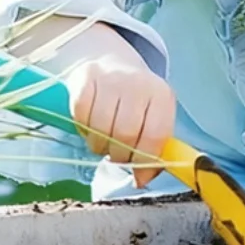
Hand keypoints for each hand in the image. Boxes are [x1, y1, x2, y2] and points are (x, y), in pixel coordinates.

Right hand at [66, 56, 175, 188]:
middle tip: (117, 155)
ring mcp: (111, 78)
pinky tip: (90, 127)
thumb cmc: (137, 102)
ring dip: (100, 145)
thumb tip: (141, 180)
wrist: (116, 65)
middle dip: (119, 155)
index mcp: (162, 96)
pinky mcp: (86, 77)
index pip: (155, 136)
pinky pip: (81, 114)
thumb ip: (154, 150)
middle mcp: (139, 83)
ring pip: (101, 127)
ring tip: (103, 142)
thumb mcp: (154, 121)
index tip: (138, 176)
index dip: (145, 161)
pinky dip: (84, 128)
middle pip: (125, 134)